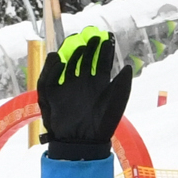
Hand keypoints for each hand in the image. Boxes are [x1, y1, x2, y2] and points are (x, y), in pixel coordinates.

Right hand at [35, 25, 129, 159]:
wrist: (84, 142)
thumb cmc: (103, 124)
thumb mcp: (116, 102)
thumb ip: (123, 84)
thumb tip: (128, 66)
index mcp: (99, 84)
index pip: (101, 61)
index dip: (104, 49)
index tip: (108, 36)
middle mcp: (83, 82)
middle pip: (84, 58)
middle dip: (88, 46)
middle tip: (92, 36)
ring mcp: (68, 86)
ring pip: (69, 64)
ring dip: (73, 53)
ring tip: (78, 43)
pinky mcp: (53, 94)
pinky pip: (49, 78)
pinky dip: (52, 68)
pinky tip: (59, 59)